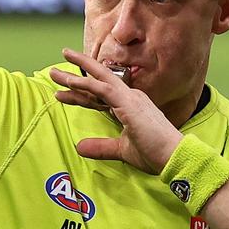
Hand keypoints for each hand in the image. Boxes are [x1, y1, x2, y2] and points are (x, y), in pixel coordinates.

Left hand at [48, 49, 182, 173]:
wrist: (175, 157)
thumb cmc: (155, 154)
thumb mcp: (122, 150)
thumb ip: (101, 147)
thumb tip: (79, 147)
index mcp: (130, 106)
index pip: (101, 96)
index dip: (81, 94)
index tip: (62, 94)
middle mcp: (130, 97)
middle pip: (98, 81)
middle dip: (77, 73)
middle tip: (55, 70)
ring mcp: (130, 98)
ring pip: (98, 81)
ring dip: (76, 75)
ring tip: (54, 71)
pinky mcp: (129, 104)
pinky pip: (103, 89)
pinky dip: (86, 84)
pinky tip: (70, 82)